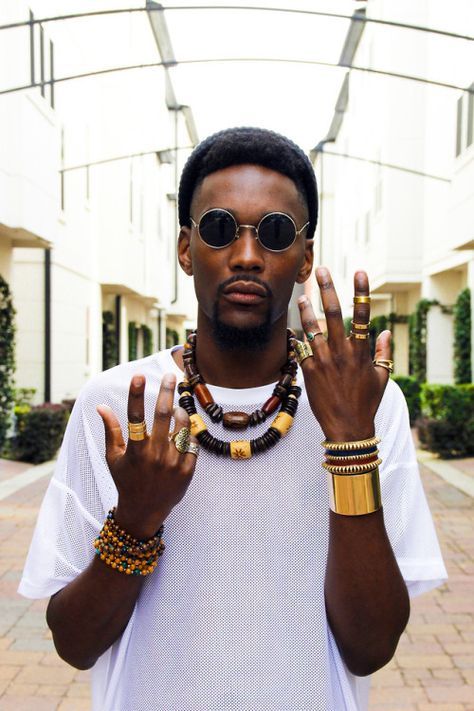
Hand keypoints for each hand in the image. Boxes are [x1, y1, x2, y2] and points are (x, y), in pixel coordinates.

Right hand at [96, 373, 196, 538]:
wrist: (144, 511)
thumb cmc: (126, 480)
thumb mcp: (113, 457)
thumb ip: (110, 430)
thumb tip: (101, 406)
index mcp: (134, 451)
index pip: (135, 416)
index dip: (136, 394)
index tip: (139, 375)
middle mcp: (154, 456)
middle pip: (163, 415)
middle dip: (166, 391)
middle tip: (169, 375)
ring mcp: (173, 463)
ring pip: (182, 426)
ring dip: (181, 412)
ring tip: (177, 406)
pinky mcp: (187, 471)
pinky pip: (192, 443)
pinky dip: (188, 433)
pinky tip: (184, 430)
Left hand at [297, 267, 391, 441]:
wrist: (347, 427)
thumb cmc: (366, 402)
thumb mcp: (381, 377)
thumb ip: (382, 352)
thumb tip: (385, 332)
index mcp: (362, 351)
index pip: (363, 314)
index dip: (361, 291)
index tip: (359, 272)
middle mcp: (343, 351)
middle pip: (333, 312)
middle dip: (327, 288)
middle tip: (320, 270)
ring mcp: (325, 360)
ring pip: (312, 327)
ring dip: (306, 308)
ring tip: (301, 294)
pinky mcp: (310, 370)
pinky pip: (301, 347)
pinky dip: (298, 335)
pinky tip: (294, 325)